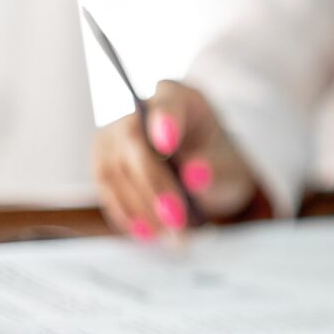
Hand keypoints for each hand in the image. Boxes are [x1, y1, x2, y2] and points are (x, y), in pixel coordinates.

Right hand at [92, 81, 258, 239]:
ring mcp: (115, 135)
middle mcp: (140, 110)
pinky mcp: (103, 161)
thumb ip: (216, 171)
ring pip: (115, 170)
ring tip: (172, 235)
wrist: (201, 173)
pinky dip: (127, 214)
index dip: (165, 122)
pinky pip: (106, 189)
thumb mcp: (229, 168)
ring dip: (141, 208)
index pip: (167, 104)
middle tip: (178, 221)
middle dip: (155, 186)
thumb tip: (196, 176)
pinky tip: (148, 233)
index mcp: (179, 98)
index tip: (168, 143)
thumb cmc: (217, 164)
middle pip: (134, 144)